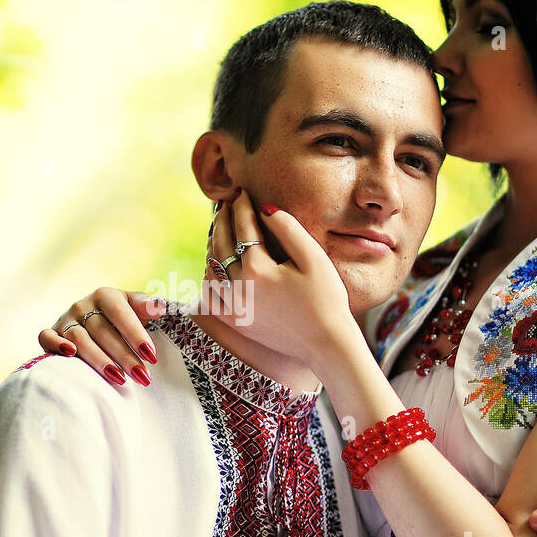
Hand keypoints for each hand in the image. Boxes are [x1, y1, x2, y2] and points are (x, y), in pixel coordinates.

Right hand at [38, 289, 169, 386]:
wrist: (96, 325)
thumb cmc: (122, 320)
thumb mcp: (137, 309)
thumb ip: (148, 306)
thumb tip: (159, 306)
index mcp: (105, 296)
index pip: (120, 313)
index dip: (135, 334)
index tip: (152, 355)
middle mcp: (82, 305)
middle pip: (102, 331)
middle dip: (124, 355)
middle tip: (142, 376)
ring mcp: (65, 319)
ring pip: (79, 339)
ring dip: (99, 359)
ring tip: (119, 378)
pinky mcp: (50, 334)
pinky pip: (46, 337)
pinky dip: (56, 345)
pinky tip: (71, 355)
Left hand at [205, 190, 355, 369]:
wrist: (326, 345)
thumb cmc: (327, 300)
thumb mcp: (313, 258)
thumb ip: (288, 229)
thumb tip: (264, 207)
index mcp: (258, 268)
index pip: (243, 227)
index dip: (242, 206)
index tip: (241, 191)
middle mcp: (238, 287)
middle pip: (221, 244)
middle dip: (223, 220)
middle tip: (226, 204)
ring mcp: (233, 307)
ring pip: (211, 267)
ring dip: (213, 245)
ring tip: (220, 229)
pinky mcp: (234, 322)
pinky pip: (210, 295)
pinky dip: (209, 277)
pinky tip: (215, 266)